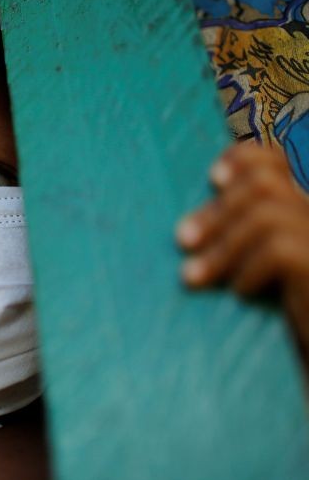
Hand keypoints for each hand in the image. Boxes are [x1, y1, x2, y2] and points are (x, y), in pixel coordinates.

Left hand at [177, 143, 308, 348]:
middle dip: (216, 211)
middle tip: (182, 241)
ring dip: (221, 246)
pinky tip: (239, 295)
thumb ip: (242, 235)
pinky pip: (279, 249)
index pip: (279, 161)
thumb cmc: (284, 320)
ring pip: (266, 214)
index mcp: (306, 210)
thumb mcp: (256, 267)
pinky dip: (248, 269)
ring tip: (193, 278)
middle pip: (264, 184)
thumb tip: (191, 223)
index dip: (245, 160)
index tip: (212, 179)